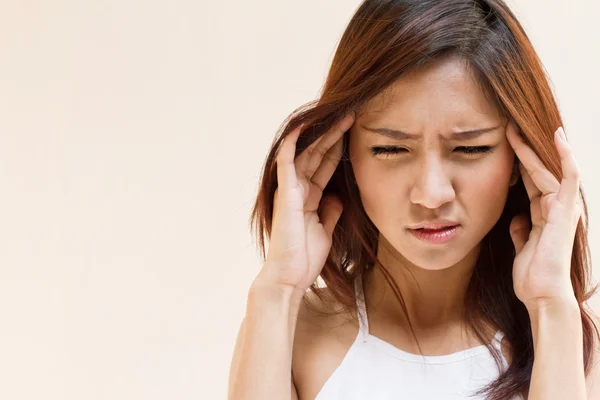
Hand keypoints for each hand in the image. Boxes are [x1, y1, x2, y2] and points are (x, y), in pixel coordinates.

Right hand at [256, 112, 354, 293]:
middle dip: (334, 136)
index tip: (355, 133)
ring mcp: (290, 189)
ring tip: (341, 117)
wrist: (290, 276)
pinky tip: (303, 127)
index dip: (338, 149)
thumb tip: (337, 197)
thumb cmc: (304, 257)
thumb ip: (330, 211)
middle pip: (317, 155)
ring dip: (322, 135)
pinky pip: (287, 162)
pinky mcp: (285, 193)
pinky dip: (293, 143)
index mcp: (309, 197)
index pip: (325, 166)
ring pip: (306, 153)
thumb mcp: (325, 230)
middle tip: (352, 116)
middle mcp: (298, 189)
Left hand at [505, 121, 582, 308]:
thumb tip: (516, 217)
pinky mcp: (566, 209)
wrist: (541, 293)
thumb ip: (520, 230)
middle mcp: (555, 207)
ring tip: (515, 128)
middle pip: (537, 171)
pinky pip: (568, 176)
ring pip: (547, 169)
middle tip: (507, 128)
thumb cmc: (532, 275)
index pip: (530, 181)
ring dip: (532, 148)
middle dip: (522, 150)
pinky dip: (565, 155)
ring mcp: (563, 207)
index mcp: (543, 214)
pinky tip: (558, 136)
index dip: (518, 163)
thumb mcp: (520, 246)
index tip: (503, 145)